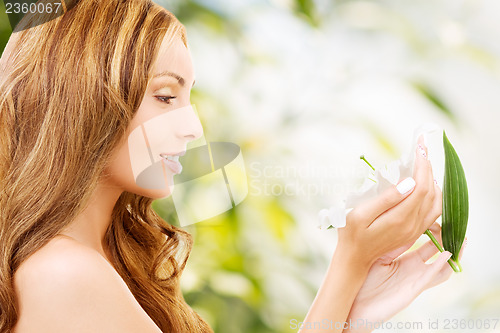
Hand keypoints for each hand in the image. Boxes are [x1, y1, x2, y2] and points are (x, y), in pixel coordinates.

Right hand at [337, 136, 441, 266]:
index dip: (422, 164)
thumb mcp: (360, 214)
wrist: (355, 258)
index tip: (419, 146)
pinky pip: (434, 210)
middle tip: (421, 149)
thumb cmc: (351, 234)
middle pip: (432, 191)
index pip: (421, 186)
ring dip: (433, 179)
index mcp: (400, 218)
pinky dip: (434, 193)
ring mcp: (416, 229)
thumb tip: (409, 183)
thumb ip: (386, 199)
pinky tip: (424, 184)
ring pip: (437, 201)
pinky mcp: (415, 231)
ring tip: (422, 163)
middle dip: (428, 167)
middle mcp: (413, 224)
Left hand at [343, 223, 465, 332]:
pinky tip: (447, 254)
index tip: (430, 210)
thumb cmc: (361, 280)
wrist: (354, 305)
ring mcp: (415, 278)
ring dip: (450, 251)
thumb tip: (395, 217)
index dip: (428, 226)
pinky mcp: (414, 288)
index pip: (420, 239)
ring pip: (440, 265)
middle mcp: (411, 268)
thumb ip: (388, 241)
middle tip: (448, 219)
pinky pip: (432, 276)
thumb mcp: (375, 254)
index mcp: (401, 258)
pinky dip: (441, 265)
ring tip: (459, 237)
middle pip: (434, 250)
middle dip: (443, 235)